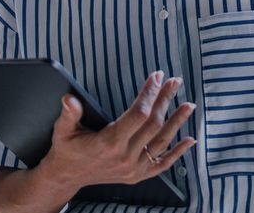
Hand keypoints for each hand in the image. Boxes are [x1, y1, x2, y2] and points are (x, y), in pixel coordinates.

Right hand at [0, 72, 194, 211]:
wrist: (66, 177)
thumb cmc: (67, 150)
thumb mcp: (63, 130)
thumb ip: (69, 114)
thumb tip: (69, 99)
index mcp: (109, 143)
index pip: (139, 114)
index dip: (149, 94)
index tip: (156, 77)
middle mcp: (124, 157)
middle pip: (153, 124)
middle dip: (165, 100)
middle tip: (174, 82)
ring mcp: (133, 168)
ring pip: (161, 142)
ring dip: (177, 122)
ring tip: (189, 105)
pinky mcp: (137, 175)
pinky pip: (162, 164)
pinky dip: (177, 152)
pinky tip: (190, 140)